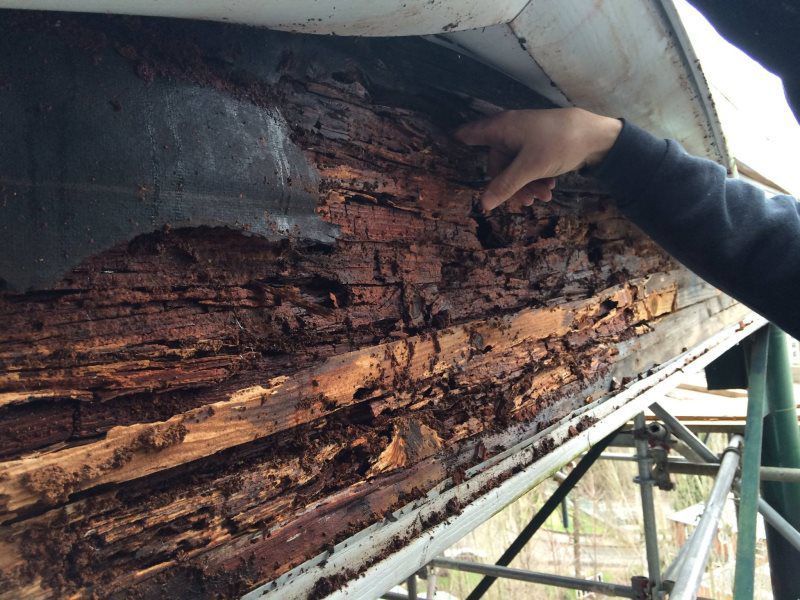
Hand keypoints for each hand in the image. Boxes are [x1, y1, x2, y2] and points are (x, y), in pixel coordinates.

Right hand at [455, 108, 621, 210]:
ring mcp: (524, 138)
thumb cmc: (558, 143)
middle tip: (525, 202)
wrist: (596, 135)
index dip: (457, 143)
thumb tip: (483, 204)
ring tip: (542, 199)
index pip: (469, 134)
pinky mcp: (538, 145)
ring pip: (514, 168)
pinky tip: (549, 190)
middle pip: (497, 163)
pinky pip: (528, 165)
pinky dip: (536, 179)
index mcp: (501, 129)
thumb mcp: (529, 168)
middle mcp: (509, 131)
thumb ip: (505, 186)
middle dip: (510, 185)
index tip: (446, 151)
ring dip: (526, 186)